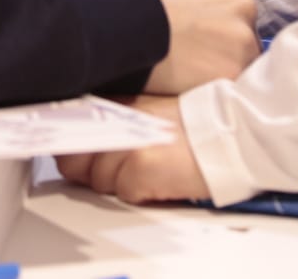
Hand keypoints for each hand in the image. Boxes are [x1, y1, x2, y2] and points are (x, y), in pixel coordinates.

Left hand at [57, 96, 210, 204]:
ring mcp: (125, 144)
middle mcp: (114, 121)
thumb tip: (76, 150)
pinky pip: (123, 193)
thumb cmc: (190, 126)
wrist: (230, 132)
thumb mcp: (142, 113)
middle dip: (91, 172)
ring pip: (98, 182)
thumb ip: (108, 126)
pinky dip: (141, 194)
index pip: (67, 130)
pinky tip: (160, 178)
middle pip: (72, 162)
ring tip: (149, 170)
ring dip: (120, 184)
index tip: (77, 155)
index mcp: (112, 104)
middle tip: (121, 168)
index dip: (70, 149)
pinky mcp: (140, 169)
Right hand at [141, 0, 258, 93]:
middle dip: (224, 48)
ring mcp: (242, 38)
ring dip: (222, 68)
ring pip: (243, 60)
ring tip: (189, 71)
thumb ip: (198, 0)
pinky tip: (192, 81)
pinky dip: (216, 86)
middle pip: (244, 34)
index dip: (219, 28)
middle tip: (196, 57)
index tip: (205, 39)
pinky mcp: (234, 69)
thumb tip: (195, 20)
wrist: (125, 23)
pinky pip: (233, 83)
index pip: (236, 10)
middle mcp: (241, 5)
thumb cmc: (138, 5)